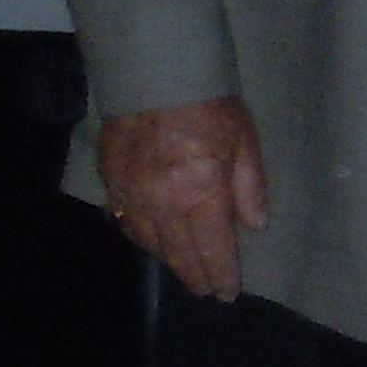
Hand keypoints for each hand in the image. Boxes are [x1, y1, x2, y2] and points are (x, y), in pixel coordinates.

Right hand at [100, 95, 269, 300]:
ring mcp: (131, 194)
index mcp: (201, 193)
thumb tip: (255, 225)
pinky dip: (140, 237)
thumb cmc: (209, 105)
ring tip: (184, 269)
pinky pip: (124, 221)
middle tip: (206, 290)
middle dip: (195, 274)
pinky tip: (151, 242)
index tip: (227, 292)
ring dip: (168, 260)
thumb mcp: (244, 141)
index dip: (221, 274)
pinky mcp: (110, 181)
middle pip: (179, 252)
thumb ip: (250, 187)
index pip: (214, 248)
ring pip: (150, 242)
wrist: (153, 74)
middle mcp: (163, 203)